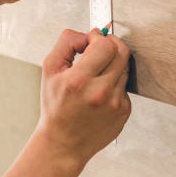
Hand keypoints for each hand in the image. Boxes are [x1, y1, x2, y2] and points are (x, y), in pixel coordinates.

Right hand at [37, 28, 130, 167]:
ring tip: (96, 75)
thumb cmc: (55, 108)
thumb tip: (88, 33)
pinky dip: (115, 83)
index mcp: (79, 81)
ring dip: (113, 65)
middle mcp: (100, 93)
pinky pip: (125, 86)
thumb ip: (67, 44)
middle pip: (122, 52)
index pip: (105, 45)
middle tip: (100, 48)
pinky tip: (100, 93)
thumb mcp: (50, 71)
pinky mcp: (125, 110)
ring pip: (124, 68)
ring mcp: (116, 103)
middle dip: (112, 44)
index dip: (100, 37)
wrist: (63, 143)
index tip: (92, 40)